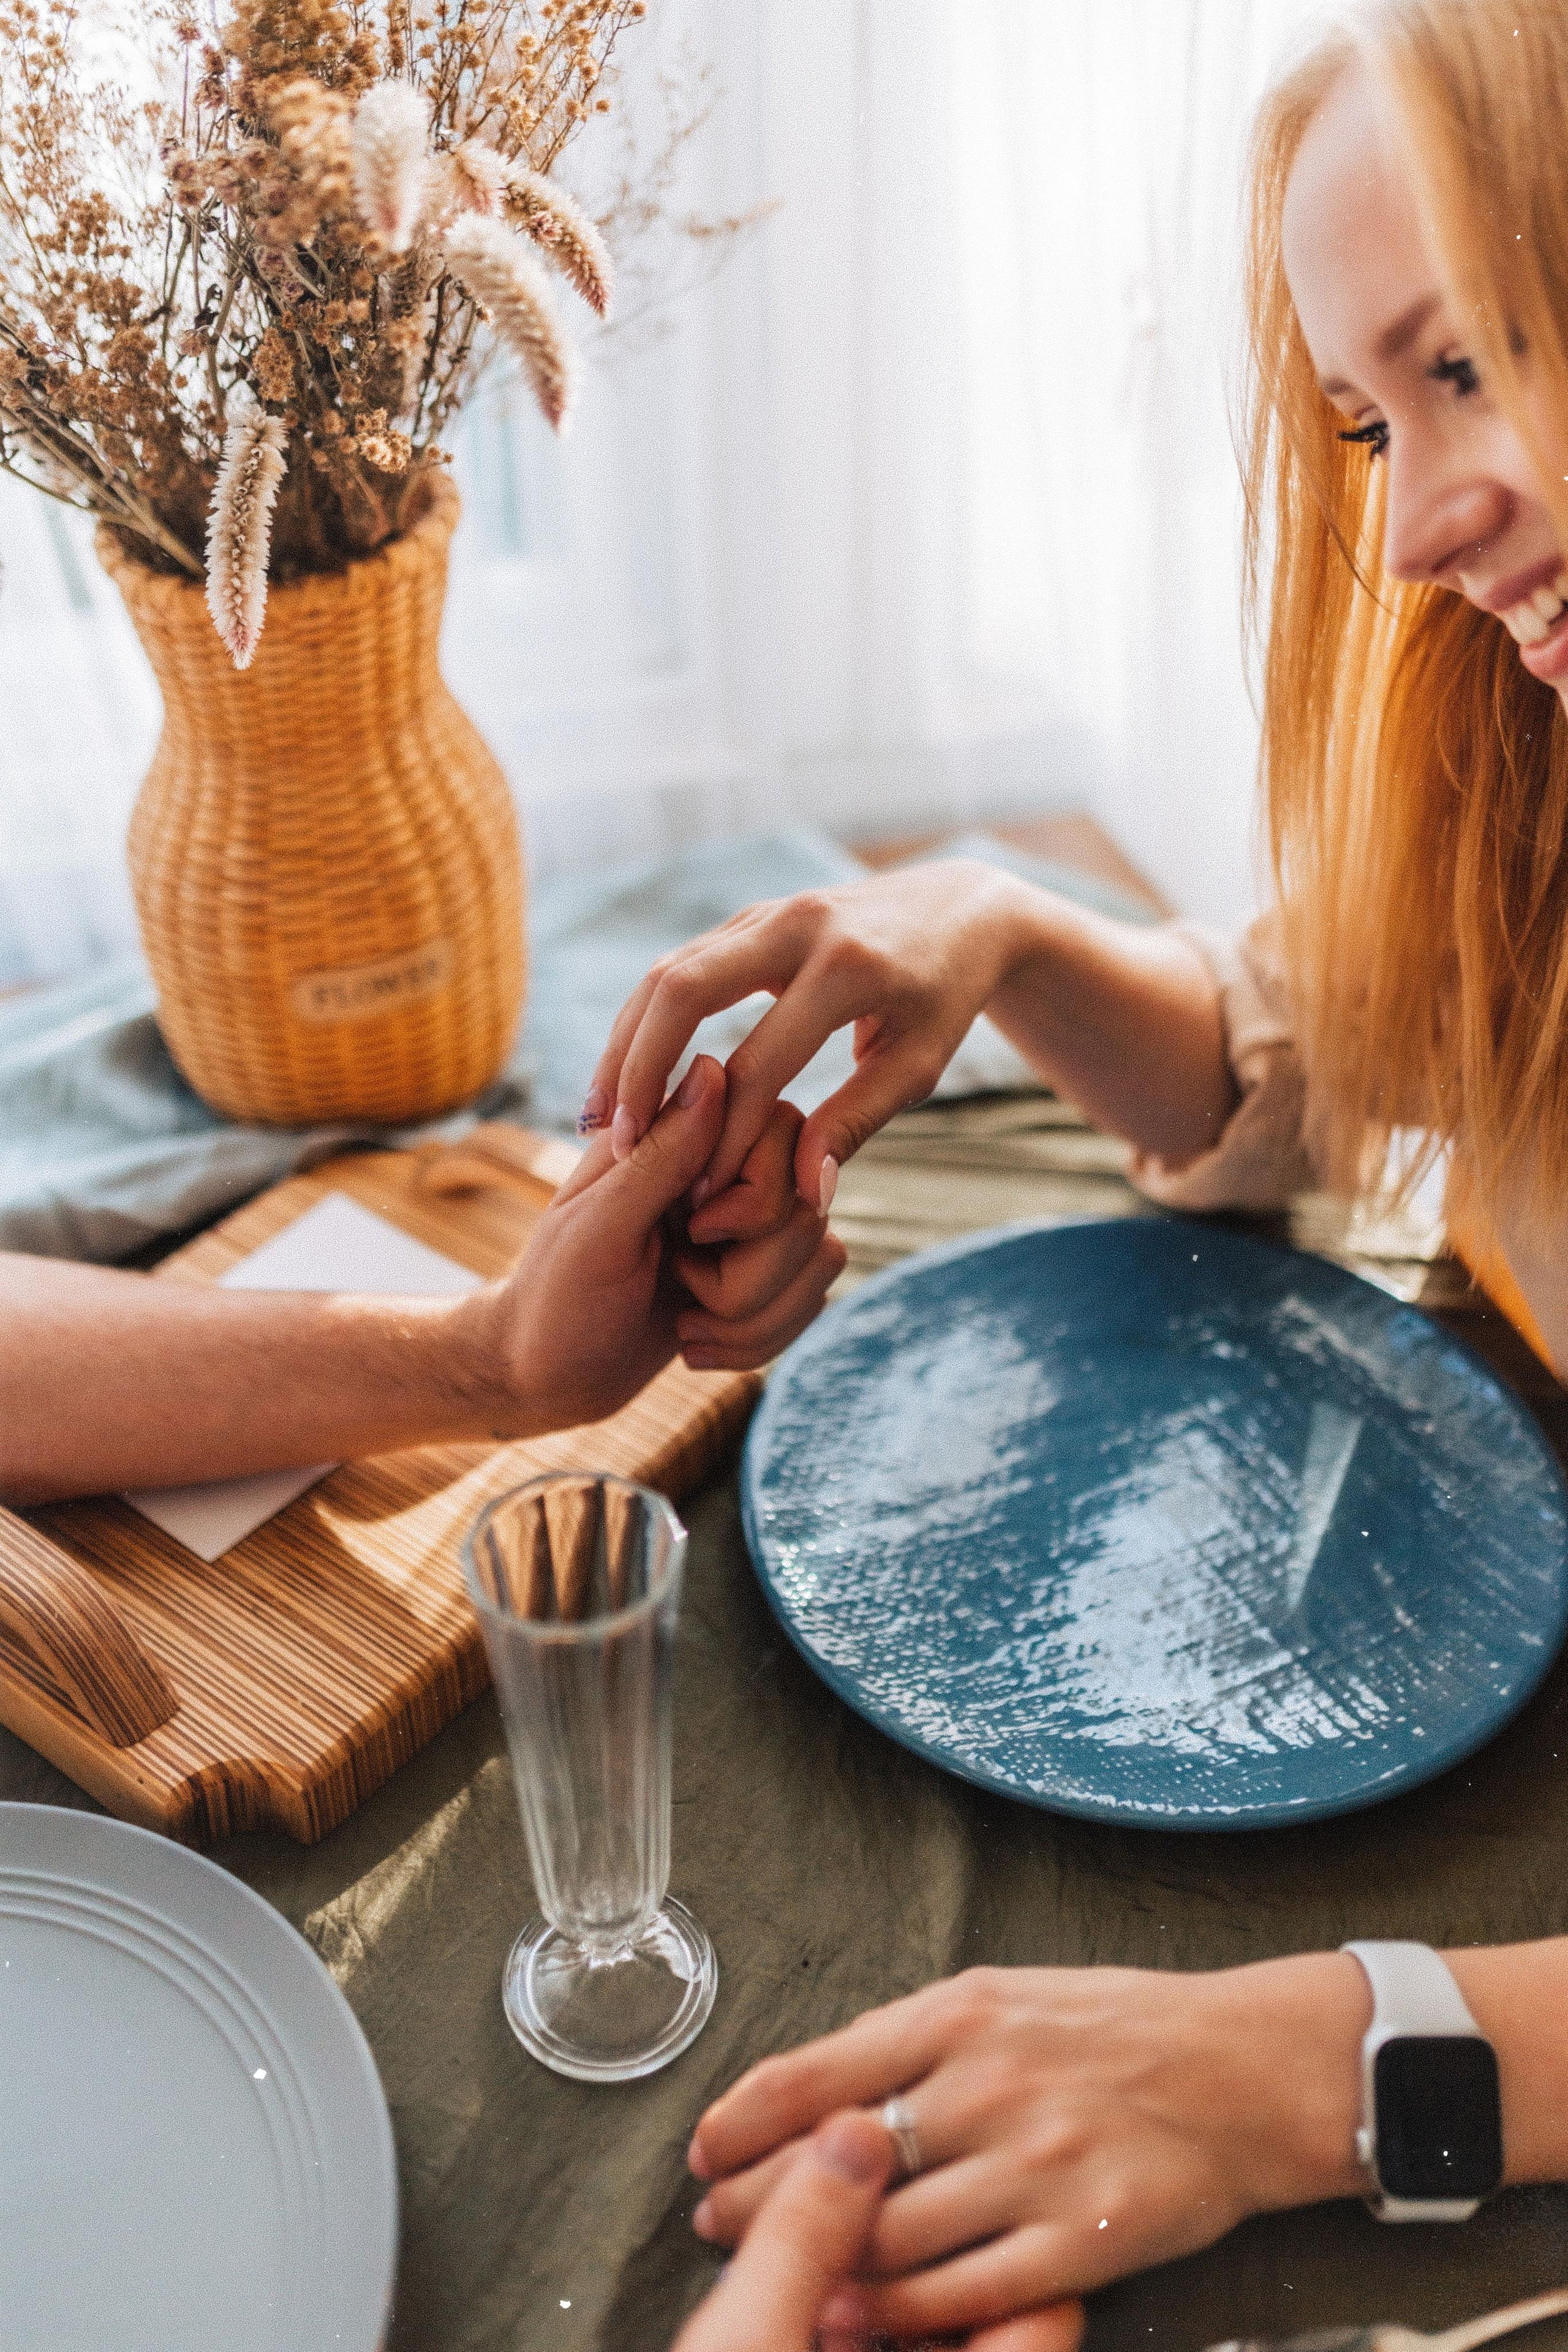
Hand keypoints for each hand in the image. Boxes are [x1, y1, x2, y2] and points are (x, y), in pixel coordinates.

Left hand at [480, 1056, 844, 1432]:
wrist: (548, 1377)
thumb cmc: (557, 1299)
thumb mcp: (598, 1229)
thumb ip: (661, 1155)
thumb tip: (714, 1068)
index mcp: (679, 1138)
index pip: (782, 1131)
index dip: (752, 1198)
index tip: (687, 1232)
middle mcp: (725, 1172)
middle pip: (809, 1204)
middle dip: (748, 1277)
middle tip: (679, 1284)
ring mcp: (751, 1226)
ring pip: (822, 1255)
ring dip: (751, 1317)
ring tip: (685, 1324)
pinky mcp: (764, 1276)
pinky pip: (812, 1299)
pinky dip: (756, 1342)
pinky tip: (695, 1345)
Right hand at [580, 862, 1035, 1216]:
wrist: (960, 909)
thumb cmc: (942, 1000)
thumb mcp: (916, 1066)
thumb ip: (854, 1124)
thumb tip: (801, 1193)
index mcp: (847, 970)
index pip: (759, 1065)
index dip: (722, 1138)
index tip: (702, 1196)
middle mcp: (796, 927)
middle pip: (683, 992)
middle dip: (639, 1071)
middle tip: (615, 1144)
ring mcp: (765, 914)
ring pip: (665, 973)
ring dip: (625, 1046)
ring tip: (600, 1118)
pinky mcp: (748, 917)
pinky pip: (678, 967)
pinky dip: (643, 1021)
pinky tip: (625, 1076)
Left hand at [686, 1957, 1370, 2341]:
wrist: (1243, 2072)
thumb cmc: (1117, 2028)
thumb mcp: (1003, 1998)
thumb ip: (913, 2042)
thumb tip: (823, 2091)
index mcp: (961, 2013)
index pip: (817, 2070)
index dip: (744, 2119)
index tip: (704, 2150)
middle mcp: (988, 2085)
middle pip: (836, 2163)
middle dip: (758, 2201)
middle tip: (713, 2223)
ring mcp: (1032, 2166)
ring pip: (890, 2237)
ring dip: (817, 2269)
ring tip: (776, 2282)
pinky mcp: (1077, 2240)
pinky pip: (964, 2291)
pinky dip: (899, 2314)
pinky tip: (856, 2317)